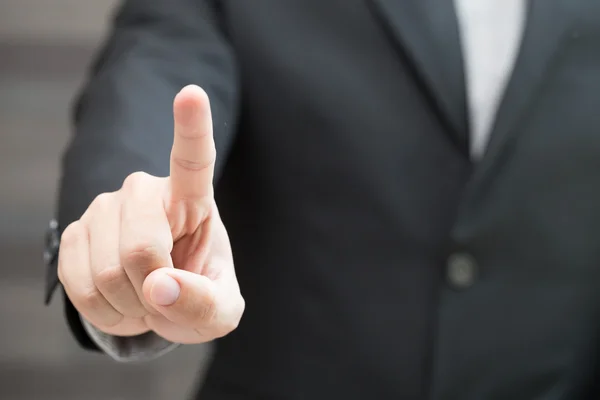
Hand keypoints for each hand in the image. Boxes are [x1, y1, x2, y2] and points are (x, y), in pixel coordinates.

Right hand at [58, 85, 243, 342]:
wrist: (157, 303)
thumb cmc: (197, 294)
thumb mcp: (221, 309)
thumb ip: (204, 302)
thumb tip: (159, 287)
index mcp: (193, 198)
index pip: (193, 158)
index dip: (191, 127)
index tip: (192, 93)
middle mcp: (145, 191)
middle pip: (141, 248)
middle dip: (153, 292)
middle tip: (164, 297)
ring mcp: (105, 208)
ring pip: (107, 271)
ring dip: (130, 305)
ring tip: (145, 298)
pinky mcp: (75, 232)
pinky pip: (80, 285)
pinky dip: (104, 311)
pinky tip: (121, 301)